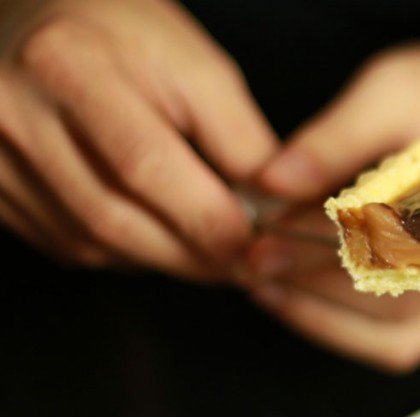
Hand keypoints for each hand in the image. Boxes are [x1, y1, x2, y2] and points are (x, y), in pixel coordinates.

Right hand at [0, 0, 277, 280]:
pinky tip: (154, 234)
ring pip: (91, 243)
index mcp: (69, 66)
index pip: (145, 165)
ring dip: (161, 259)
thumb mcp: (191, 63)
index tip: (255, 246)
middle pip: (113, 218)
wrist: (33, 19)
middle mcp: (16, 114)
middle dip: (190, 255)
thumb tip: (271, 210)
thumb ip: (237, 137)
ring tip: (205, 250)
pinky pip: (67, 245)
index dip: (207, 219)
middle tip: (241, 266)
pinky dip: (123, 253)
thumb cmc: (119, 35)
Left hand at [243, 1, 419, 369]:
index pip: (390, 240)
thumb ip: (337, 137)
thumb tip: (272, 181)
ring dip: (322, 317)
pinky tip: (301, 304)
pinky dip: (347, 334)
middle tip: (251, 263)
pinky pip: (403, 343)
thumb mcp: (398, 89)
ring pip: (397, 334)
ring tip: (266, 286)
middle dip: (312, 284)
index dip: (319, 244)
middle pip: (392, 296)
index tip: (262, 235)